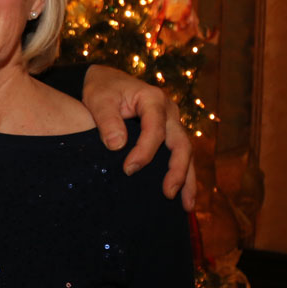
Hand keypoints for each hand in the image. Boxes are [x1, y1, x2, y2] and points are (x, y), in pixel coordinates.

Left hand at [80, 65, 195, 210]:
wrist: (104, 81)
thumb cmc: (101, 89)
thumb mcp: (99, 100)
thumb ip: (107, 120)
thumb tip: (117, 146)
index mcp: (153, 100)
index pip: (155, 129)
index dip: (144, 151)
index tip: (128, 169)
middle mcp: (169, 111)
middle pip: (181, 143)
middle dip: (177, 170)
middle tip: (168, 193)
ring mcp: (171, 123)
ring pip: (186, 153)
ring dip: (187, 179)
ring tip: (186, 206)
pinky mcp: (167, 134)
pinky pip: (179, 155)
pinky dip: (182, 175)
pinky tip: (181, 196)